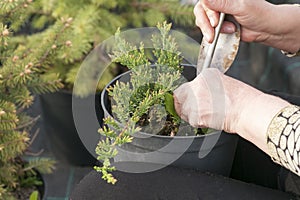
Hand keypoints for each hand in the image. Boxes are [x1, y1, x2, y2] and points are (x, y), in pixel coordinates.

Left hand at [173, 68, 289, 153]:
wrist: (248, 111)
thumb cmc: (242, 99)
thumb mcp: (223, 83)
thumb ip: (207, 86)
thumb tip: (199, 94)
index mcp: (205, 75)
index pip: (186, 85)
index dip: (187, 95)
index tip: (190, 100)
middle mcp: (197, 85)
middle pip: (178, 97)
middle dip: (182, 104)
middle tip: (194, 109)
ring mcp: (195, 100)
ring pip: (182, 110)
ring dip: (190, 114)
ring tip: (206, 114)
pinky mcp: (196, 115)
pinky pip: (191, 121)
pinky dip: (198, 122)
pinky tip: (210, 119)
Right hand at [194, 0, 299, 52]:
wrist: (266, 29)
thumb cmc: (259, 14)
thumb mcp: (240, 7)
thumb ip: (222, 3)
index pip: (206, 1)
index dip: (208, 11)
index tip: (215, 22)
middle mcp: (220, 2)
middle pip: (201, 10)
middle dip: (207, 23)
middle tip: (214, 31)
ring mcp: (218, 13)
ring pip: (203, 20)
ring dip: (212, 29)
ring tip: (228, 30)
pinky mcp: (218, 24)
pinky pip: (208, 29)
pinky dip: (214, 33)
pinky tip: (226, 32)